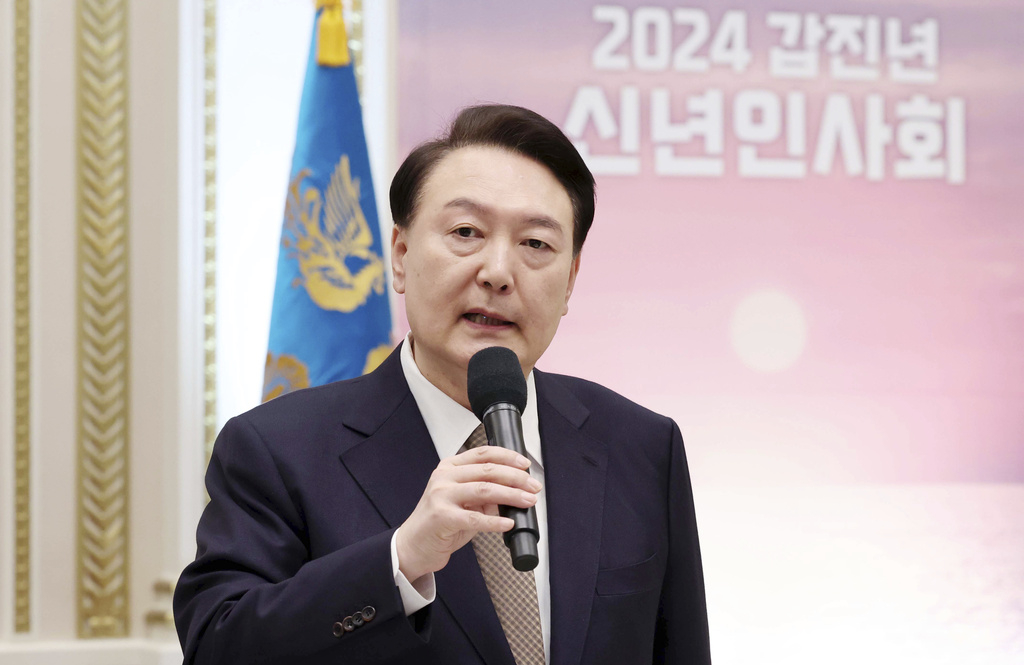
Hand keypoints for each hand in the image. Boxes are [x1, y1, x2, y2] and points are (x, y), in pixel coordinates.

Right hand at [395, 445, 540, 582]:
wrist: (413, 545)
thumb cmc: (439, 522)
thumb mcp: (462, 501)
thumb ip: (483, 493)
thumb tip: (513, 490)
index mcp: (450, 467)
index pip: (483, 453)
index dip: (508, 456)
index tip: (526, 464)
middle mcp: (444, 477)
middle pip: (488, 470)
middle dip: (516, 477)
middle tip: (533, 486)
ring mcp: (441, 495)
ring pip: (485, 490)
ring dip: (512, 495)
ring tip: (528, 501)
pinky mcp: (442, 517)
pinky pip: (475, 518)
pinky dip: (495, 521)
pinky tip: (508, 523)